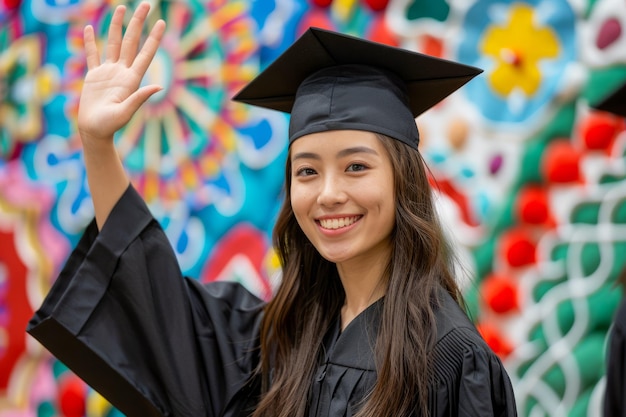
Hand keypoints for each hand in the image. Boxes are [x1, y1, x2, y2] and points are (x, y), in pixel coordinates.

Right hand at [77, 2, 165, 144]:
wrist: (94, 131)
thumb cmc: (110, 126)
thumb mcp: (125, 112)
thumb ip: (140, 98)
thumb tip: (159, 88)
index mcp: (131, 79)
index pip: (146, 53)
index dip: (153, 38)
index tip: (161, 22)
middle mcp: (122, 72)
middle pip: (131, 41)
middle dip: (138, 23)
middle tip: (146, 4)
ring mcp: (108, 72)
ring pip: (114, 43)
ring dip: (117, 25)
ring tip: (122, 8)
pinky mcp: (93, 76)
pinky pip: (92, 55)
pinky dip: (91, 42)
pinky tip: (91, 28)